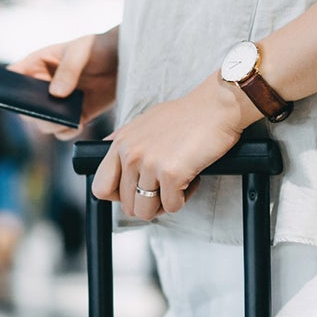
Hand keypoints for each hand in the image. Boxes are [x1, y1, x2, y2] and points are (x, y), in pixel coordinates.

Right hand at [7, 28, 119, 140]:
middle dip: (34, 113)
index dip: (9, 88)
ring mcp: (58, 103)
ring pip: (43, 123)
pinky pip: (63, 131)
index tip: (16, 96)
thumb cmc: (98, 47)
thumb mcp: (81, 51)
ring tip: (67, 120)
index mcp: (37, 64)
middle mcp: (43, 86)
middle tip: (48, 113)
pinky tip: (79, 123)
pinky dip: (68, 131)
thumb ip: (68, 70)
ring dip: (51, 124)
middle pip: (25, 108)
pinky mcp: (75, 115)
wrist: (124, 60)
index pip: (13, 77)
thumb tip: (56, 94)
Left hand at [93, 75, 254, 220]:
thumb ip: (124, 140)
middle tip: (164, 189)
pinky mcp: (171, 173)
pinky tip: (190, 179)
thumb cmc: (187, 114)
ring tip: (177, 185)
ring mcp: (149, 164)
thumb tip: (106, 148)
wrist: (216, 106)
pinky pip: (172, 206)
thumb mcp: (144, 122)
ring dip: (164, 204)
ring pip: (146, 211)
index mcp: (120, 143)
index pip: (100, 187)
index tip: (135, 192)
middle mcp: (130, 154)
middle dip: (147, 203)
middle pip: (126, 205)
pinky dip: (184, 198)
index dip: (118, 197)